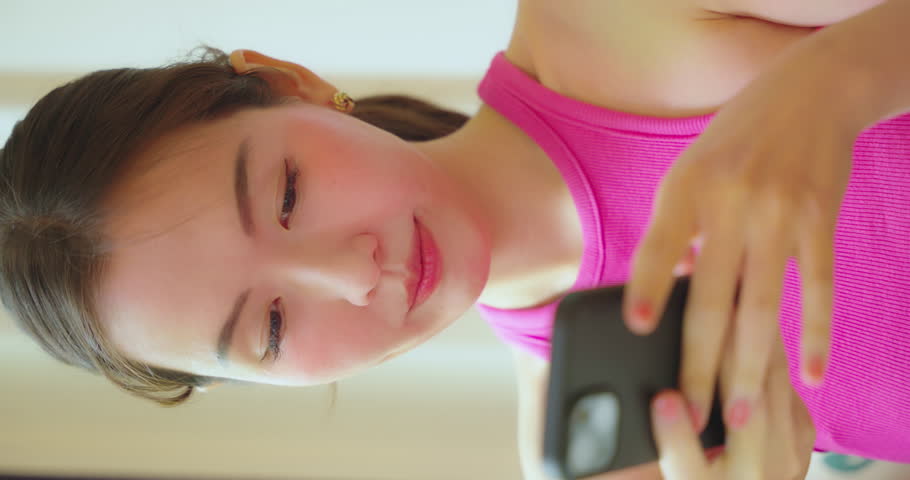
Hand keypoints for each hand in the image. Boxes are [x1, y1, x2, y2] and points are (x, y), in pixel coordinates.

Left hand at [622, 47, 855, 451]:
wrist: (811, 93)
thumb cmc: (737, 139)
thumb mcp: (691, 170)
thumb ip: (677, 229)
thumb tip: (667, 293)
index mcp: (687, 187)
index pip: (661, 247)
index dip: (649, 288)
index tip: (638, 330)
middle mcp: (731, 202)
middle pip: (712, 296)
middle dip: (700, 360)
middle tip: (692, 409)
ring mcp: (780, 214)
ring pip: (762, 305)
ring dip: (750, 365)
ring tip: (738, 410)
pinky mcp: (821, 221)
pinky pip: (818, 288)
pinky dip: (815, 334)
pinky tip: (809, 373)